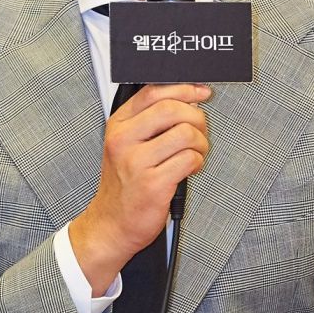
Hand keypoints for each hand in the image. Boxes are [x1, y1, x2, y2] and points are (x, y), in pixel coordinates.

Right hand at [69, 83, 210, 294]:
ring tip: (196, 153)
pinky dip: (198, 162)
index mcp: (118, 125)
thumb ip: (150, 120)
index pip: (153, 92)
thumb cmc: (125, 184)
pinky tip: (190, 169)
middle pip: (171, 109)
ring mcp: (136, 162)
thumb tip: (189, 99)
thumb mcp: (127, 145)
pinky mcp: (152, 184)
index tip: (201, 92)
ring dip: (201, 143)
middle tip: (200, 129)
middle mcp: (124, 140)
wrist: (112, 224)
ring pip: (185, 134)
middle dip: (196, 117)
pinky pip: (189, 159)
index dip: (183, 88)